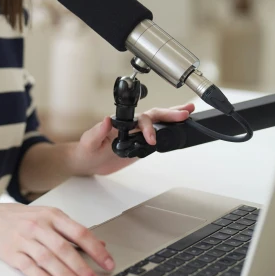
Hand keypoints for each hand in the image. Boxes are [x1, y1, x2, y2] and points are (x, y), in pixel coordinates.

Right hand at [0, 203, 114, 275]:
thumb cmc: (19, 219)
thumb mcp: (47, 217)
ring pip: (48, 259)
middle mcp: (38, 226)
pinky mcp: (12, 253)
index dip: (96, 250)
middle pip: (64, 248)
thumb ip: (71, 231)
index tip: (108, 263)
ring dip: (66, 275)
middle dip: (82, 268)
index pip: (79, 232)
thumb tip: (99, 244)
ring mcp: (23, 239)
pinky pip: (29, 267)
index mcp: (51, 216)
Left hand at [71, 103, 195, 175]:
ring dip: (173, 117)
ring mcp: (137, 134)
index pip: (139, 120)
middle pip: (153, 116)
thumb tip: (106, 120)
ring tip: (188, 113)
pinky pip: (157, 135)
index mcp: (120, 122)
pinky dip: (169, 130)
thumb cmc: (86, 150)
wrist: (88, 162)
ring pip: (158, 123)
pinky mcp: (140, 144)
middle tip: (184, 113)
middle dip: (169, 114)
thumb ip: (97, 131)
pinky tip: (180, 127)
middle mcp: (130, 126)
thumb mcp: (88, 142)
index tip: (152, 139)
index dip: (148, 127)